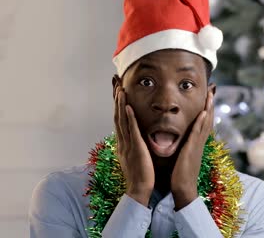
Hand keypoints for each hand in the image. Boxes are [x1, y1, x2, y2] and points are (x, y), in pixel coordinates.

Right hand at [114, 86, 153, 205]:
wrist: (139, 190)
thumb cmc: (141, 174)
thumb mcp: (136, 155)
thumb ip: (135, 144)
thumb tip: (136, 136)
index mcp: (123, 142)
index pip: (119, 118)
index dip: (117, 103)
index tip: (117, 88)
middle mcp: (122, 141)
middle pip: (117, 114)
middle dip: (115, 97)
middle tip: (114, 81)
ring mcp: (127, 144)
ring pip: (122, 120)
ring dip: (120, 103)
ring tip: (120, 88)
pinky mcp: (135, 148)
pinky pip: (131, 130)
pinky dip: (129, 117)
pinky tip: (128, 106)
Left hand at [171, 91, 213, 210]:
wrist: (183, 188)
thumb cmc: (181, 173)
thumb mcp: (184, 154)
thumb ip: (185, 144)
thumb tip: (184, 137)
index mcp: (197, 142)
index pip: (204, 121)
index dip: (207, 108)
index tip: (208, 96)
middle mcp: (200, 142)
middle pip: (208, 118)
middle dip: (210, 103)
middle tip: (213, 89)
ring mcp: (197, 145)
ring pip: (206, 123)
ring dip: (208, 108)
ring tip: (210, 95)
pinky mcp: (192, 149)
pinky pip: (198, 133)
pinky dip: (202, 122)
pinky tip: (203, 113)